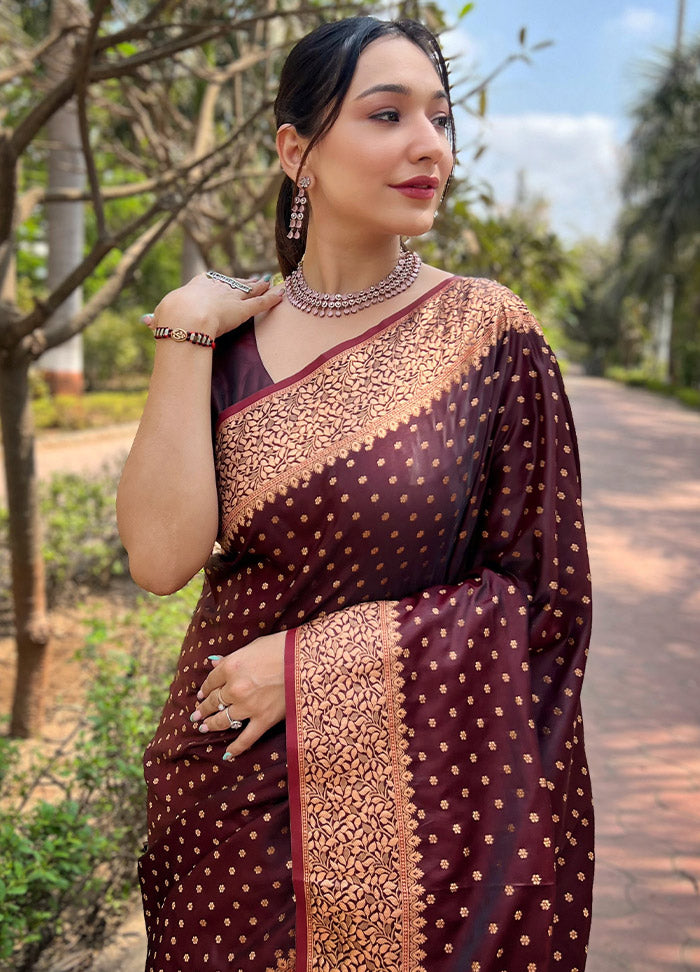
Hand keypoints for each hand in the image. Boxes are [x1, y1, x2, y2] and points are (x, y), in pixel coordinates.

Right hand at [152, 272, 283, 340]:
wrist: (185, 318)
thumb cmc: (170, 318)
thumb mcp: (161, 316)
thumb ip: (159, 319)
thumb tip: (147, 321)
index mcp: (197, 285)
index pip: (212, 281)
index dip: (220, 282)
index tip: (224, 281)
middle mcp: (217, 287)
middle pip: (234, 282)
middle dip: (244, 282)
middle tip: (254, 279)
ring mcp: (232, 297)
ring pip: (250, 289)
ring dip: (260, 286)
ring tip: (269, 282)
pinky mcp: (244, 309)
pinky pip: (262, 303)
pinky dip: (273, 298)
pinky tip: (282, 294)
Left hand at [190, 631, 286, 759]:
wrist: (306, 661)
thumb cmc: (282, 647)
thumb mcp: (254, 646)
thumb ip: (232, 657)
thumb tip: (214, 663)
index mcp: (231, 667)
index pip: (211, 681)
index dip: (205, 688)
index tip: (202, 694)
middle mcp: (235, 688)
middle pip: (214, 701)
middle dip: (203, 709)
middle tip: (196, 715)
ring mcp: (248, 706)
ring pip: (223, 720)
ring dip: (212, 725)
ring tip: (204, 728)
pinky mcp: (264, 720)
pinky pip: (246, 738)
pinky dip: (236, 748)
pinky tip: (227, 754)